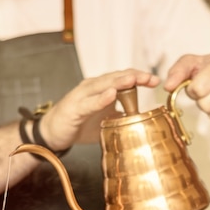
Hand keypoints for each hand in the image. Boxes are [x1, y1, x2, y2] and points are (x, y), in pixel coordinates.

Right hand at [40, 69, 159, 150]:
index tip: (155, 81)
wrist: (53, 133)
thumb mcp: (106, 121)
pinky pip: (89, 102)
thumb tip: (142, 119)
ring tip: (134, 79)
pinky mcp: (74, 108)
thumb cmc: (80, 124)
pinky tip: (111, 95)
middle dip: (134, 76)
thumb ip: (122, 117)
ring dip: (119, 82)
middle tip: (151, 78)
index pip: (123, 79)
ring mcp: (82, 96)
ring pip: (103, 85)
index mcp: (101, 88)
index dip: (139, 78)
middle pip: (116, 78)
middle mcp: (92, 87)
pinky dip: (101, 98)